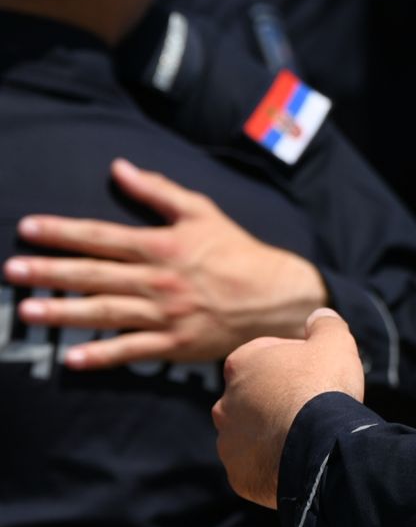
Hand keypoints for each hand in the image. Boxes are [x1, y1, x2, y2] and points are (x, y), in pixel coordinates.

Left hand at [6, 159, 327, 369]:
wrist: (277, 296)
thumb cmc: (238, 251)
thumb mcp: (202, 212)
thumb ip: (158, 191)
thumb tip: (120, 168)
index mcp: (163, 246)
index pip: (103, 237)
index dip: (63, 232)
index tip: (28, 228)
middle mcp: (159, 280)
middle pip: (95, 275)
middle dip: (51, 271)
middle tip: (12, 270)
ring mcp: (165, 315)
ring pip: (106, 312)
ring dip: (64, 312)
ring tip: (28, 310)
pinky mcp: (175, 344)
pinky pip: (132, 350)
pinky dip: (102, 356)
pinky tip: (71, 358)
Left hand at [214, 309, 364, 508]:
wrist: (320, 444)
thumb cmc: (322, 386)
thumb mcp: (334, 341)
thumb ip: (325, 325)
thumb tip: (319, 315)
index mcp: (242, 364)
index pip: (264, 353)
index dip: (293, 358)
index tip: (315, 368)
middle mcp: (225, 403)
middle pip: (254, 395)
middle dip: (277, 397)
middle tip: (311, 403)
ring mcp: (229, 441)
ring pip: (251, 432)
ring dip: (272, 431)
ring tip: (305, 434)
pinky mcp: (239, 473)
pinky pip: (255, 464)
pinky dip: (272, 461)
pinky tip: (297, 457)